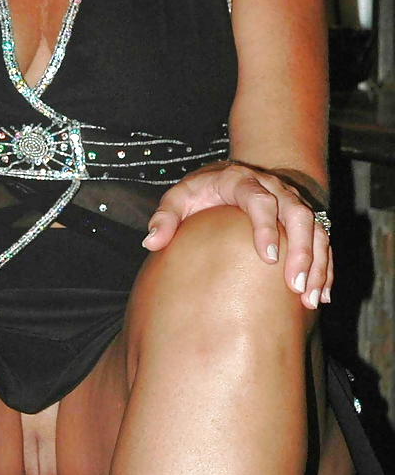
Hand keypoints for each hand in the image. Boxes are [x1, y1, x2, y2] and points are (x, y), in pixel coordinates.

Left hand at [141, 161, 331, 309]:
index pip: (260, 200)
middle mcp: (274, 189)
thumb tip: (150, 242)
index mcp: (242, 181)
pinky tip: (320, 296)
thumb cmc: (202, 191)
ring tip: (309, 298)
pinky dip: (324, 268)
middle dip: (301, 250)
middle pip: (298, 215)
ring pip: (316, 229)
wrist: (231, 175)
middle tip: (294, 284)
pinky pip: (322, 242)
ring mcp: (292, 203)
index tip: (268, 256)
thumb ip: (165, 217)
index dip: (266, 226)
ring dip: (317, 263)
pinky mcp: (303, 220)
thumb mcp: (179, 197)